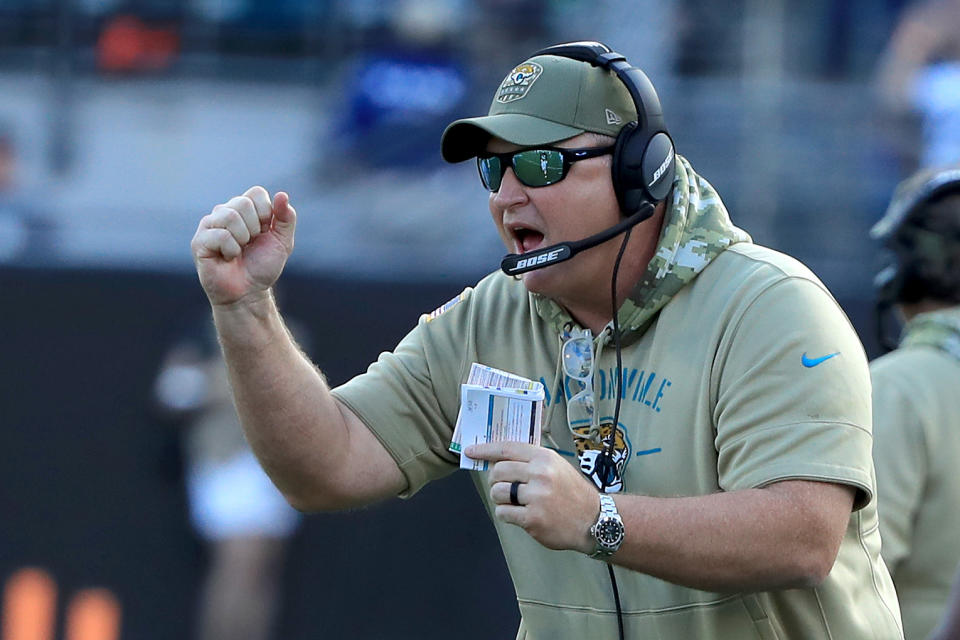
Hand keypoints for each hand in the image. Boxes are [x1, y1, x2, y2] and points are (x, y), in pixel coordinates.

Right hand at [191, 186, 296, 305]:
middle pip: (243, 202)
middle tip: (250, 244)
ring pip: (230, 216)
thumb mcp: (282, 241)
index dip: (266, 213)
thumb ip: (286, 218)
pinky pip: (220, 235)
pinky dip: (232, 250)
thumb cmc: (262, 266)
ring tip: (239, 251)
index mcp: (243, 209)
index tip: (264, 232)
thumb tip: (282, 195)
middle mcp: (224, 212)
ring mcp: (209, 226)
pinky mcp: (199, 242)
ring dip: (243, 239)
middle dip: (255, 228)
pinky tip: (228, 258)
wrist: (249, 293)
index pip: (256, 193)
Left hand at [465, 441, 599, 553]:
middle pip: (498, 472)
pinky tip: (521, 515)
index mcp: (544, 458)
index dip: (485, 449)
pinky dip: (507, 514)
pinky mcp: (533, 519)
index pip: (506, 449)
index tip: (471, 451)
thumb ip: (530, 460)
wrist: (594, 520)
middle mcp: (540, 475)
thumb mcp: (556, 466)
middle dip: (496, 480)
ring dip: (501, 499)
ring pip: (498, 493)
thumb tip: (498, 458)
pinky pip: (503, 513)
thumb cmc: (571, 492)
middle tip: (504, 487)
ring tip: (516, 502)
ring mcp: (536, 497)